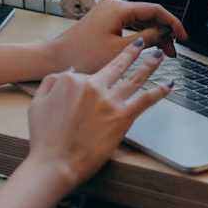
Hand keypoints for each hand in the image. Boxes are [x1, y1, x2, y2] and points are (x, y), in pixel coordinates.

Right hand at [28, 40, 170, 190]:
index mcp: (73, 80)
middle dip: (132, 52)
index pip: (90, 73)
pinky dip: (159, 91)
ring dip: (149, 65)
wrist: (54, 163)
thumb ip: (51, 83)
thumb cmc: (45, 139)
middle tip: (142, 44)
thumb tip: (67, 73)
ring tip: (159, 55)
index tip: (101, 78)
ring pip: (135, 78)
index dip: (94, 78)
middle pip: (117, 65)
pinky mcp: (122, 118)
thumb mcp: (38, 103)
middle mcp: (94, 86)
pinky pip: (145, 100)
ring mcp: (109, 101)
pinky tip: (169, 85)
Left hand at [48, 0, 186, 73]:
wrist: (54, 59)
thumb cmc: (82, 56)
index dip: (172, 23)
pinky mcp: (104, 20)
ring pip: (139, 20)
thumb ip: (146, 40)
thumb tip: (164, 34)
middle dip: (163, 32)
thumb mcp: (119, 51)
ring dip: (152, 35)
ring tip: (163, 52)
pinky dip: (140, 35)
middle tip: (172, 51)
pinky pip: (129, 24)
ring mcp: (108, 12)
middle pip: (148, 14)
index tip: (183, 37)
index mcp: (118, 7)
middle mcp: (113, 4)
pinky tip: (148, 48)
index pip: (155, 10)